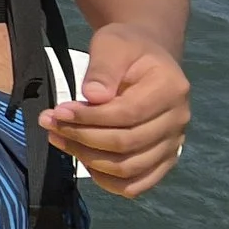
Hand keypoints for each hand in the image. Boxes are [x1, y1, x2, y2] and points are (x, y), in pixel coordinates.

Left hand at [41, 24, 189, 197]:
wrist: (146, 58)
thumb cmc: (126, 48)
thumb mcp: (112, 45)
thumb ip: (103, 69)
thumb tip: (93, 97)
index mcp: (171, 89)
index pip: (127, 114)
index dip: (90, 118)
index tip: (58, 111)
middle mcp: (179, 121)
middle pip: (127, 144)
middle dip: (82, 137)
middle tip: (50, 123)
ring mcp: (174, 144)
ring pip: (130, 168)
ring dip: (88, 159)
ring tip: (59, 139)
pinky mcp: (164, 160)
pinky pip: (137, 184)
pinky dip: (108, 181)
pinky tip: (83, 160)